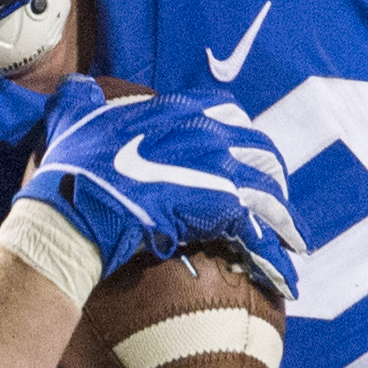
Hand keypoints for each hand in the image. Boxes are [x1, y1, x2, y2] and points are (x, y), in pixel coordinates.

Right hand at [7, 76, 305, 305]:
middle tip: (274, 200)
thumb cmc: (72, 166)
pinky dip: (276, 260)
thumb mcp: (72, 116)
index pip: (227, 111)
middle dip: (272, 176)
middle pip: (261, 152)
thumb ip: (80, 98)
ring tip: (295, 243)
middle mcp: (206, 135)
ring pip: (270, 195)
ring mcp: (219, 171)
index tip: (245, 153)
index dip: (241, 135)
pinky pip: (262, 236)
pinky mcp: (222, 209)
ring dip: (286, 221)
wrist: (77, 206)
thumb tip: (75, 87)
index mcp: (178, 112)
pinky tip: (286, 280)